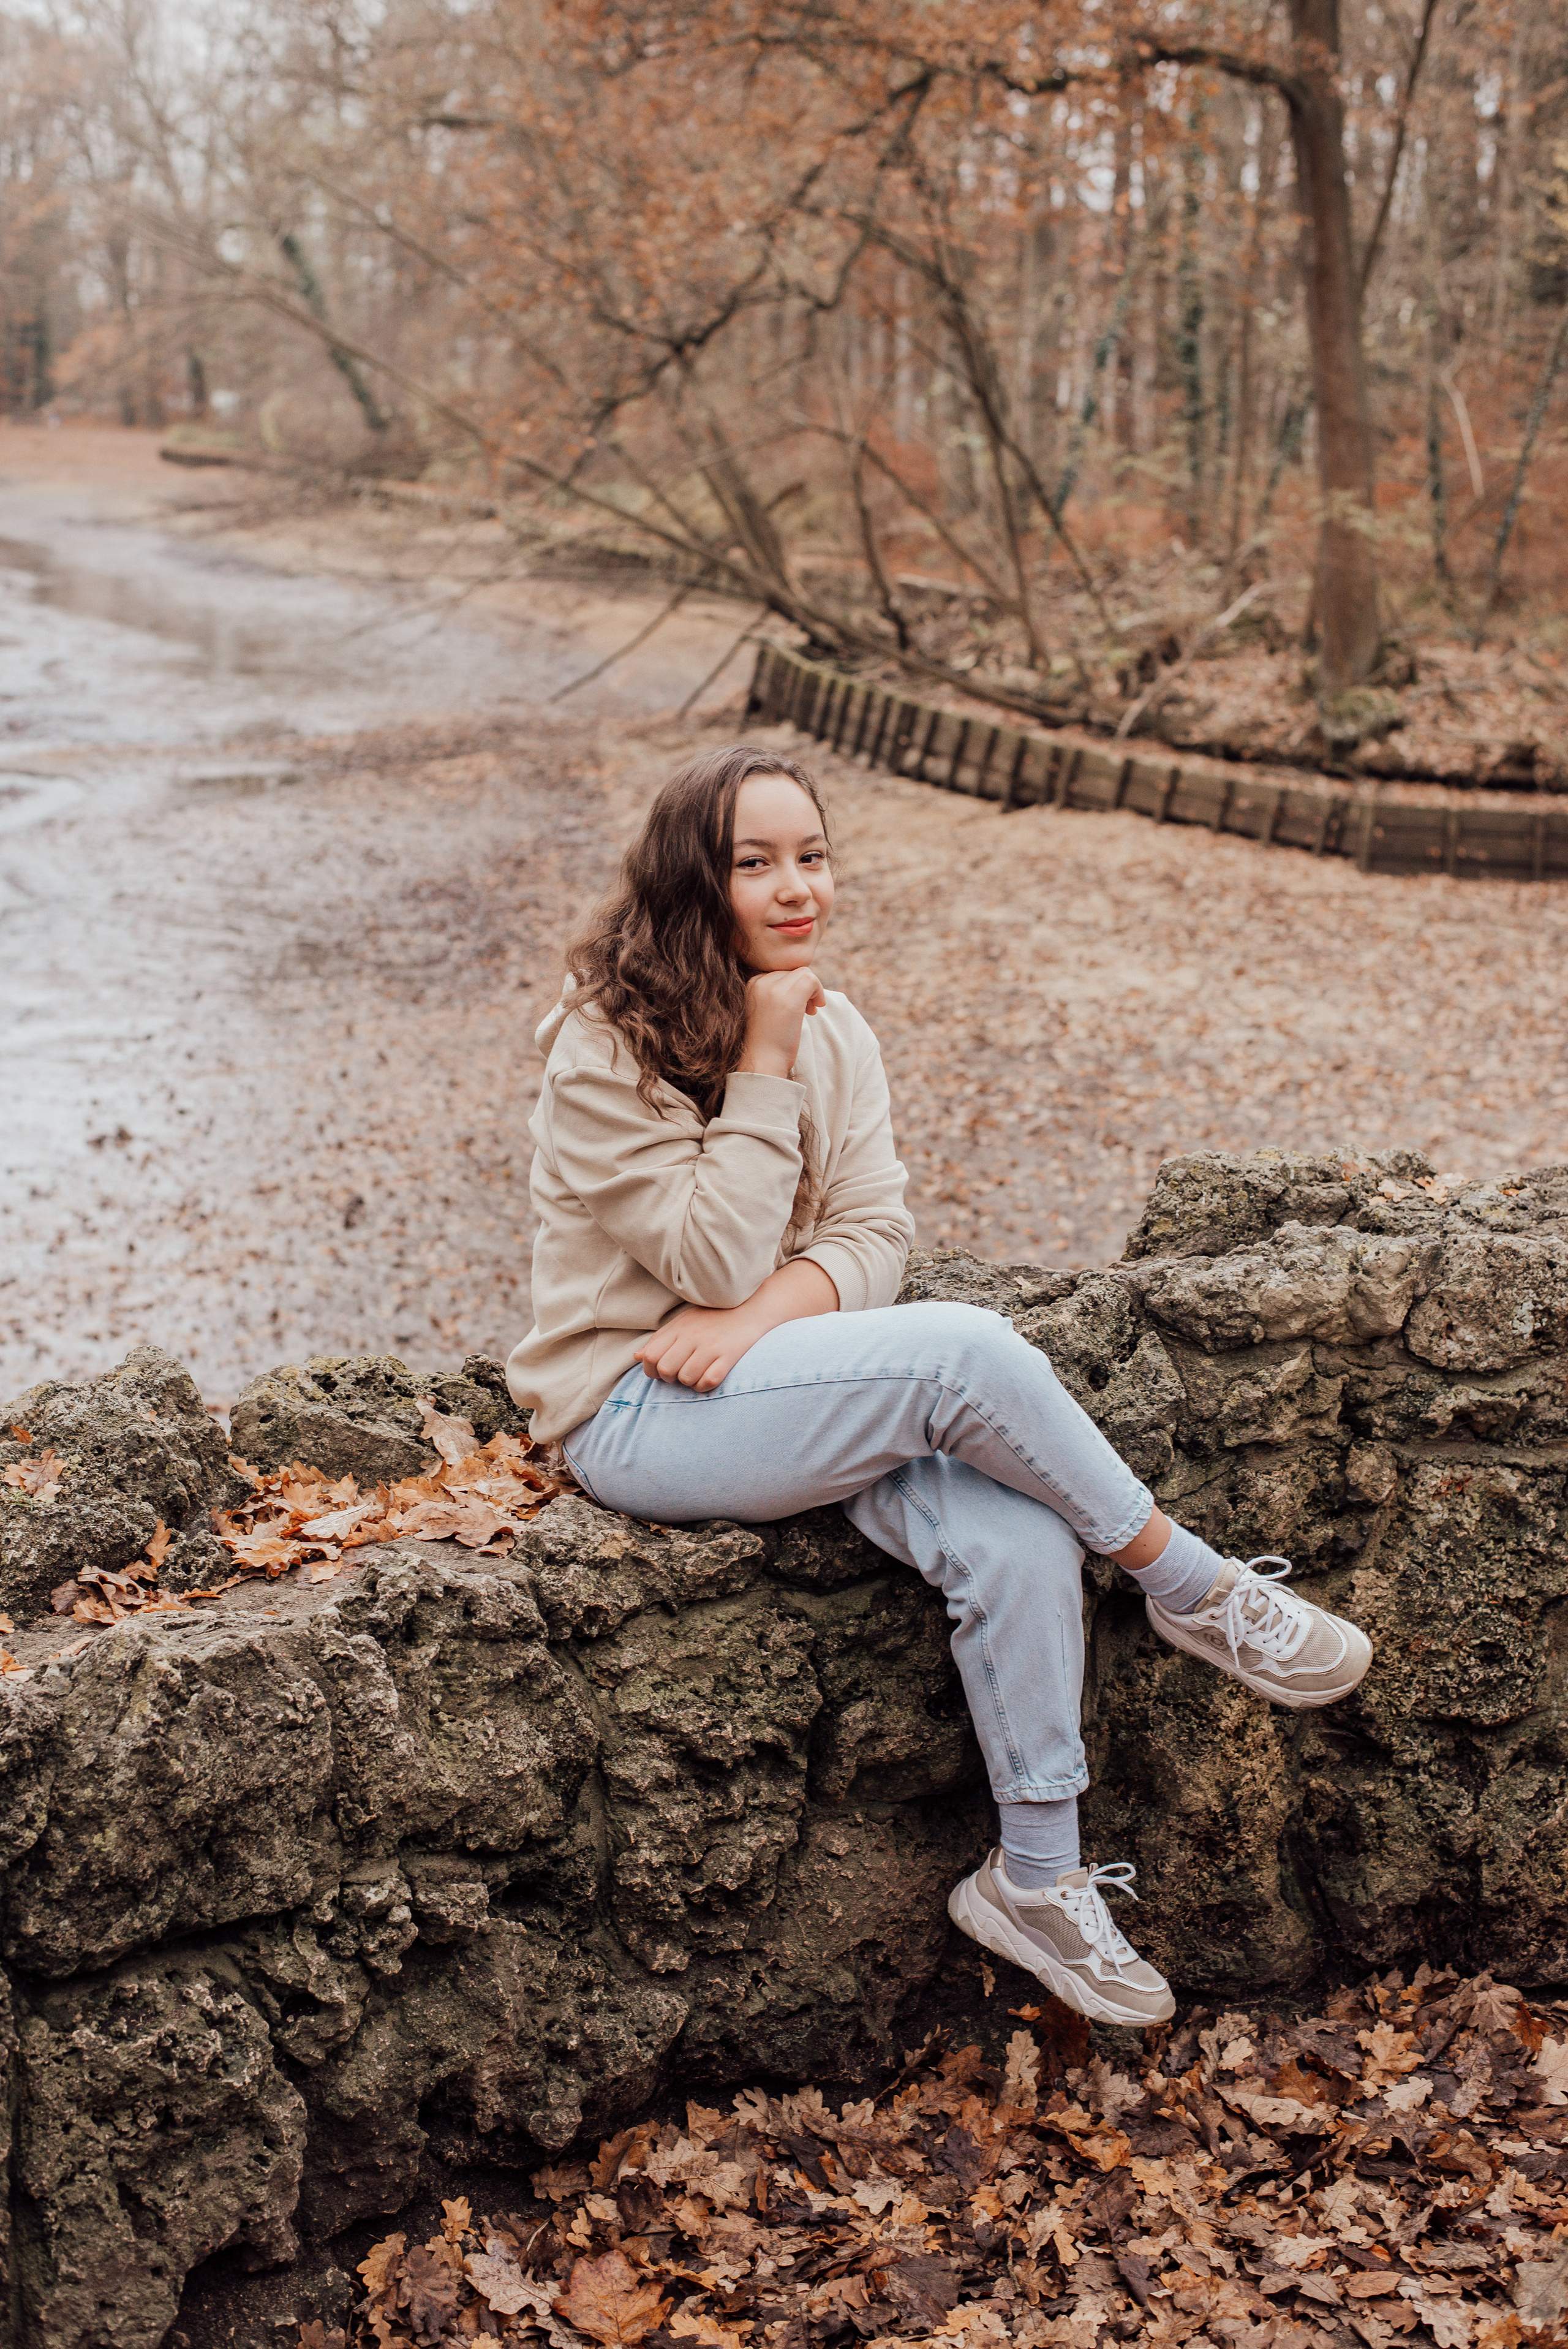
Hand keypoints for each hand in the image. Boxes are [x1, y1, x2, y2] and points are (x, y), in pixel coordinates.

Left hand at [634, 1303, 765, 1390]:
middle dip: (669, 1378)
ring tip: (696, 1373)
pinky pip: (709, 1381)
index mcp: (679, 1328)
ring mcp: (711, 1346)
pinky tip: (709, 1377)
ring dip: (689, 1382)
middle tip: (679, 1373)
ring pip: (687, 1378)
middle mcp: (692, 1336)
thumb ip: (661, 1339)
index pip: (651, 1356)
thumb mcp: (683, 1322)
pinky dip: (705, 1385)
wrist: (750, 1307)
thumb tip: (638, 1357)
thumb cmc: (713, 1317)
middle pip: (666, 1369)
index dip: (651, 1369)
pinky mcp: (729, 1355)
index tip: (661, 1370)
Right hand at [736, 967, 825, 1078]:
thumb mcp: (765, 1010)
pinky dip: (819, 992)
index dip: (794, 986)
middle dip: (805, 988)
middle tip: (807, 1009)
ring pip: (804, 973)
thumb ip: (775, 993)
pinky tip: (815, 1009)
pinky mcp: (788, 999)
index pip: (781, 972)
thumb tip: (801, 981)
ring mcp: (773, 989)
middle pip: (794, 971)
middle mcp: (760, 982)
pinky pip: (811, 980)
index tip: (798, 1006)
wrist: (762, 1062)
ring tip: (811, 1010)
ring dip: (813, 990)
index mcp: (751, 984)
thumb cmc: (766, 1042)